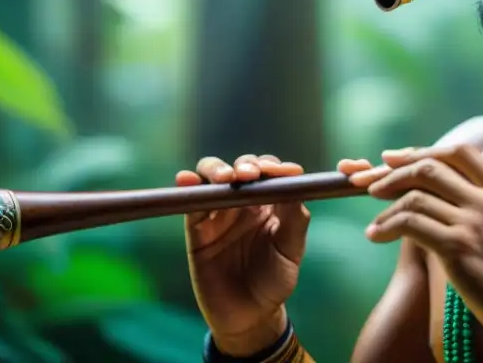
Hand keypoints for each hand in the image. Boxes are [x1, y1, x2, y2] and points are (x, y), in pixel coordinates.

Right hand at [178, 153, 372, 354]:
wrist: (249, 317)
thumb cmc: (274, 281)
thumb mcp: (291, 251)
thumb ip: (295, 220)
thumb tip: (294, 186)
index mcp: (271, 202)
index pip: (271, 172)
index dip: (275, 167)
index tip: (283, 172)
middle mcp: (244, 201)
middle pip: (242, 167)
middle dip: (247, 165)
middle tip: (251, 176)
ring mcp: (220, 212)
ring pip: (214, 176)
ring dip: (218, 170)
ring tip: (226, 178)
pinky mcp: (197, 227)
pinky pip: (191, 202)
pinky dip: (188, 186)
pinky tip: (187, 180)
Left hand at [353, 144, 482, 339]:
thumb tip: (458, 184)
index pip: (460, 153)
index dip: (424, 151)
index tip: (398, 158)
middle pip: (431, 168)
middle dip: (396, 173)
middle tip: (374, 183)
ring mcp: (473, 221)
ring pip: (415, 196)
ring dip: (387, 206)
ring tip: (376, 220)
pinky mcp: (456, 247)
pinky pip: (410, 224)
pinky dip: (387, 226)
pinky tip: (376, 235)